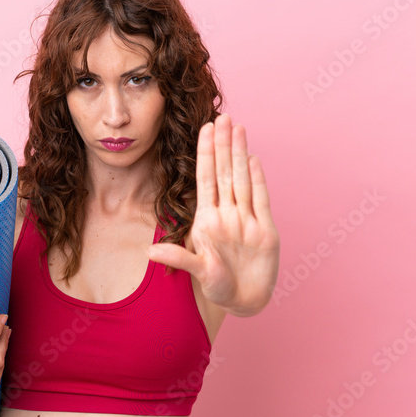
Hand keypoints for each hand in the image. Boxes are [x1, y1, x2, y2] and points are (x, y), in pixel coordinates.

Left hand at [147, 113, 279, 315]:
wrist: (244, 301)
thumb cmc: (217, 285)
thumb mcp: (196, 271)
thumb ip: (177, 258)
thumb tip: (150, 252)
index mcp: (207, 219)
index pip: (206, 179)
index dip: (205, 154)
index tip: (204, 129)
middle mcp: (227, 214)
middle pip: (224, 172)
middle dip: (223, 144)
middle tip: (223, 116)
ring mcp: (246, 220)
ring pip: (242, 179)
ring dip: (240, 154)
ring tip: (238, 127)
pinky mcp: (265, 230)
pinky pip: (261, 199)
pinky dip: (258, 179)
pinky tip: (253, 159)